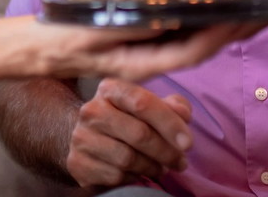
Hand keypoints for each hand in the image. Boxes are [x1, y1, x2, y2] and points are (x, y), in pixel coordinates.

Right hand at [36, 20, 267, 82]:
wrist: (35, 48)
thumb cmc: (61, 38)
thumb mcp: (95, 32)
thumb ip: (132, 28)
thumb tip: (171, 17)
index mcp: (143, 62)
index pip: (195, 49)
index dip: (224, 32)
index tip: (250, 14)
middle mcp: (151, 56)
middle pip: (203, 42)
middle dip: (236, 25)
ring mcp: (146, 47)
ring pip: (193, 35)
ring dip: (222, 18)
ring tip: (251, 0)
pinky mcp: (139, 37)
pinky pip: (176, 27)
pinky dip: (196, 13)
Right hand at [62, 78, 191, 187]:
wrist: (88, 140)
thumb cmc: (127, 120)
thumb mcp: (149, 106)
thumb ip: (171, 106)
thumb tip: (183, 114)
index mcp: (111, 89)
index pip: (143, 102)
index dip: (169, 123)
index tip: (188, 143)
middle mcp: (92, 110)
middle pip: (139, 134)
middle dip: (167, 152)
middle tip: (181, 162)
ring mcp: (82, 137)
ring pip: (128, 158)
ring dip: (153, 167)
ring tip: (161, 167)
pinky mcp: (78, 163)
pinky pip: (116, 176)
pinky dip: (134, 177)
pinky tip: (139, 172)